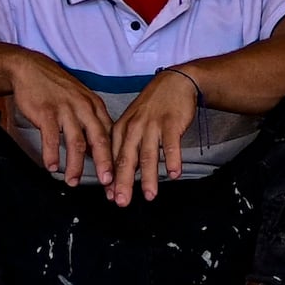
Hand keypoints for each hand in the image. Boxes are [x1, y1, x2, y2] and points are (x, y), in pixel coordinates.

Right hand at [5, 53, 117, 187]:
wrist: (31, 69)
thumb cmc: (57, 89)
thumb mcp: (81, 101)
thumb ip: (91, 124)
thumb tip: (98, 152)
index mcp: (95, 106)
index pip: (110, 135)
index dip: (115, 157)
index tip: (117, 175)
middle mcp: (84, 107)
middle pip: (99, 139)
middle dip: (105, 163)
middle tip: (106, 182)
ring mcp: (65, 110)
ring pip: (76, 141)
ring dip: (75, 165)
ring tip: (73, 181)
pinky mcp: (46, 112)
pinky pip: (50, 137)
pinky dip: (51, 154)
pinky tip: (52, 166)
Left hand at [103, 65, 203, 205]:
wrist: (174, 82)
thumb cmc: (152, 108)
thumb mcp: (133, 123)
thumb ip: (127, 148)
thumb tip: (120, 176)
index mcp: (121, 129)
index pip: (114, 158)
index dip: (112, 179)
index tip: (111, 197)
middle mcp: (134, 128)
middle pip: (127, 159)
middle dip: (123, 182)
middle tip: (121, 201)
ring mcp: (152, 125)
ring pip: (148, 154)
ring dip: (148, 177)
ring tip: (149, 195)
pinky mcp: (171, 123)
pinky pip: (171, 144)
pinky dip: (172, 159)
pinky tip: (173, 173)